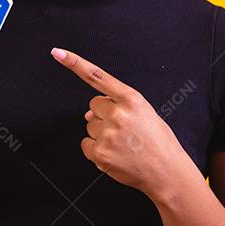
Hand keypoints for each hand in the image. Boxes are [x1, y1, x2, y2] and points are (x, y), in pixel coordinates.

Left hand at [50, 47, 185, 198]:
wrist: (167, 173)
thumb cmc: (158, 142)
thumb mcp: (145, 114)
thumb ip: (117, 106)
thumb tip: (87, 114)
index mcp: (132, 99)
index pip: (97, 77)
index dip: (74, 63)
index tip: (57, 53)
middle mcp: (118, 114)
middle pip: (93, 106)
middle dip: (104, 115)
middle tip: (124, 130)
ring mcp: (108, 134)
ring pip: (90, 126)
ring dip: (101, 134)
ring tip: (123, 144)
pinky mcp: (100, 153)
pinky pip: (86, 144)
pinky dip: (96, 150)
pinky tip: (115, 154)